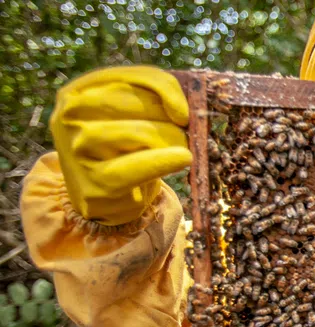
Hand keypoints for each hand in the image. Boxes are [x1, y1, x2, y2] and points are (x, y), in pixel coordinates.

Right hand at [50, 66, 191, 225]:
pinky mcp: (94, 181)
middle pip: (136, 103)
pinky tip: (182, 158)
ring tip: (179, 150)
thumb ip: (147, 98)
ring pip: (140, 132)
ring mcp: (77, 148)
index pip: (130, 77)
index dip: (165, 89)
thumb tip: (183, 108)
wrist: (100, 200)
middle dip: (169, 118)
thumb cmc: (120, 151)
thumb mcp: (124, 117)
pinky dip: (165, 160)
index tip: (183, 111)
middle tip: (182, 134)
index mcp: (77, 91)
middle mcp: (70, 115)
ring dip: (171, 139)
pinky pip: (139, 166)